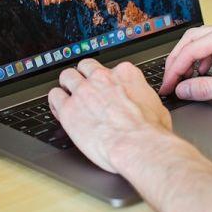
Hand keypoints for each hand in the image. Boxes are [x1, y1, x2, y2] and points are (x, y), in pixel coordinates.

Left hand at [48, 58, 173, 172]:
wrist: (138, 145)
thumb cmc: (150, 132)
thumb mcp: (156, 108)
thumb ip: (143, 100)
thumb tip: (145, 106)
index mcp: (126, 75)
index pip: (112, 69)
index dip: (108, 81)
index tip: (108, 89)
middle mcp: (103, 78)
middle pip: (86, 67)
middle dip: (84, 76)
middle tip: (85, 89)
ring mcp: (83, 91)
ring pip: (67, 76)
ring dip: (67, 85)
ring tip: (68, 95)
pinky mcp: (69, 109)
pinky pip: (54, 96)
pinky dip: (55, 101)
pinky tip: (58, 108)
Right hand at [160, 20, 211, 103]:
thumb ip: (208, 88)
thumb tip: (185, 90)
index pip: (191, 49)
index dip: (175, 69)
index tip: (167, 85)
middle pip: (193, 39)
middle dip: (178, 60)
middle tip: (169, 79)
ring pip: (204, 40)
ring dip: (191, 58)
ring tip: (183, 77)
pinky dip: (206, 57)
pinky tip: (205, 71)